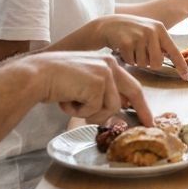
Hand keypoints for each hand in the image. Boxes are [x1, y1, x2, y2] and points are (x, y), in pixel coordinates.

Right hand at [30, 53, 152, 125]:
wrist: (37, 74)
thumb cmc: (56, 81)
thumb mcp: (84, 84)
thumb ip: (101, 93)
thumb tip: (116, 110)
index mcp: (108, 63)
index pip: (131, 84)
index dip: (141, 102)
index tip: (148, 116)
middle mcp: (111, 65)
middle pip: (134, 91)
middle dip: (142, 110)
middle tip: (150, 124)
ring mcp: (105, 73)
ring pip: (111, 107)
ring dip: (91, 112)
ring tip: (74, 103)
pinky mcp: (97, 84)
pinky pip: (95, 109)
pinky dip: (80, 111)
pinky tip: (69, 100)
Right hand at [97, 14, 187, 78]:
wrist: (109, 24)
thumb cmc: (132, 31)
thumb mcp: (149, 31)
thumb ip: (160, 43)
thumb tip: (171, 60)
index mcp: (160, 29)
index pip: (174, 51)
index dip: (181, 66)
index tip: (187, 78)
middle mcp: (151, 31)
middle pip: (157, 63)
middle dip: (149, 64)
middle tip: (141, 54)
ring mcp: (138, 37)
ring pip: (143, 64)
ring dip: (136, 61)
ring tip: (131, 48)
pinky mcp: (126, 42)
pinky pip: (131, 62)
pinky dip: (127, 59)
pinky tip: (123, 49)